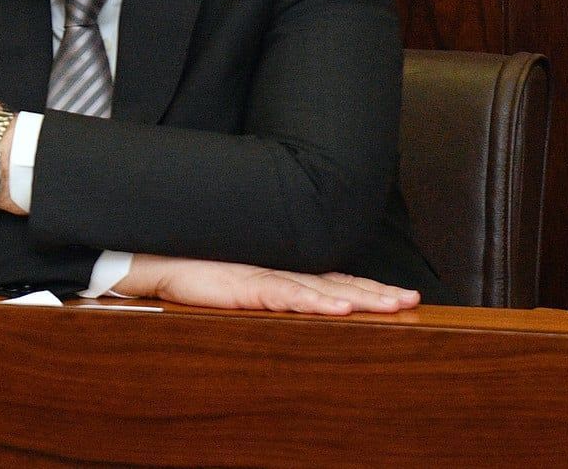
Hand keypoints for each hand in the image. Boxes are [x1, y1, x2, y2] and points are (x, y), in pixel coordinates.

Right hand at [119, 255, 420, 314]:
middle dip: (378, 293)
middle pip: (339, 283)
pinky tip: (342, 308)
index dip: (369, 288)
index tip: (402, 296)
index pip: (334, 280)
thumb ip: (268, 294)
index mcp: (281, 273)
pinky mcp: (246, 286)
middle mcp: (280, 272)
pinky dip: (317, 302)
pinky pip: (288, 296)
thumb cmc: (192, 273)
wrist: (154, 259)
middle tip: (412, 300)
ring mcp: (265, 277)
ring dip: (360, 298)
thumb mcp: (237, 287)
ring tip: (393, 306)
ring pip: (323, 290)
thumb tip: (296, 305)